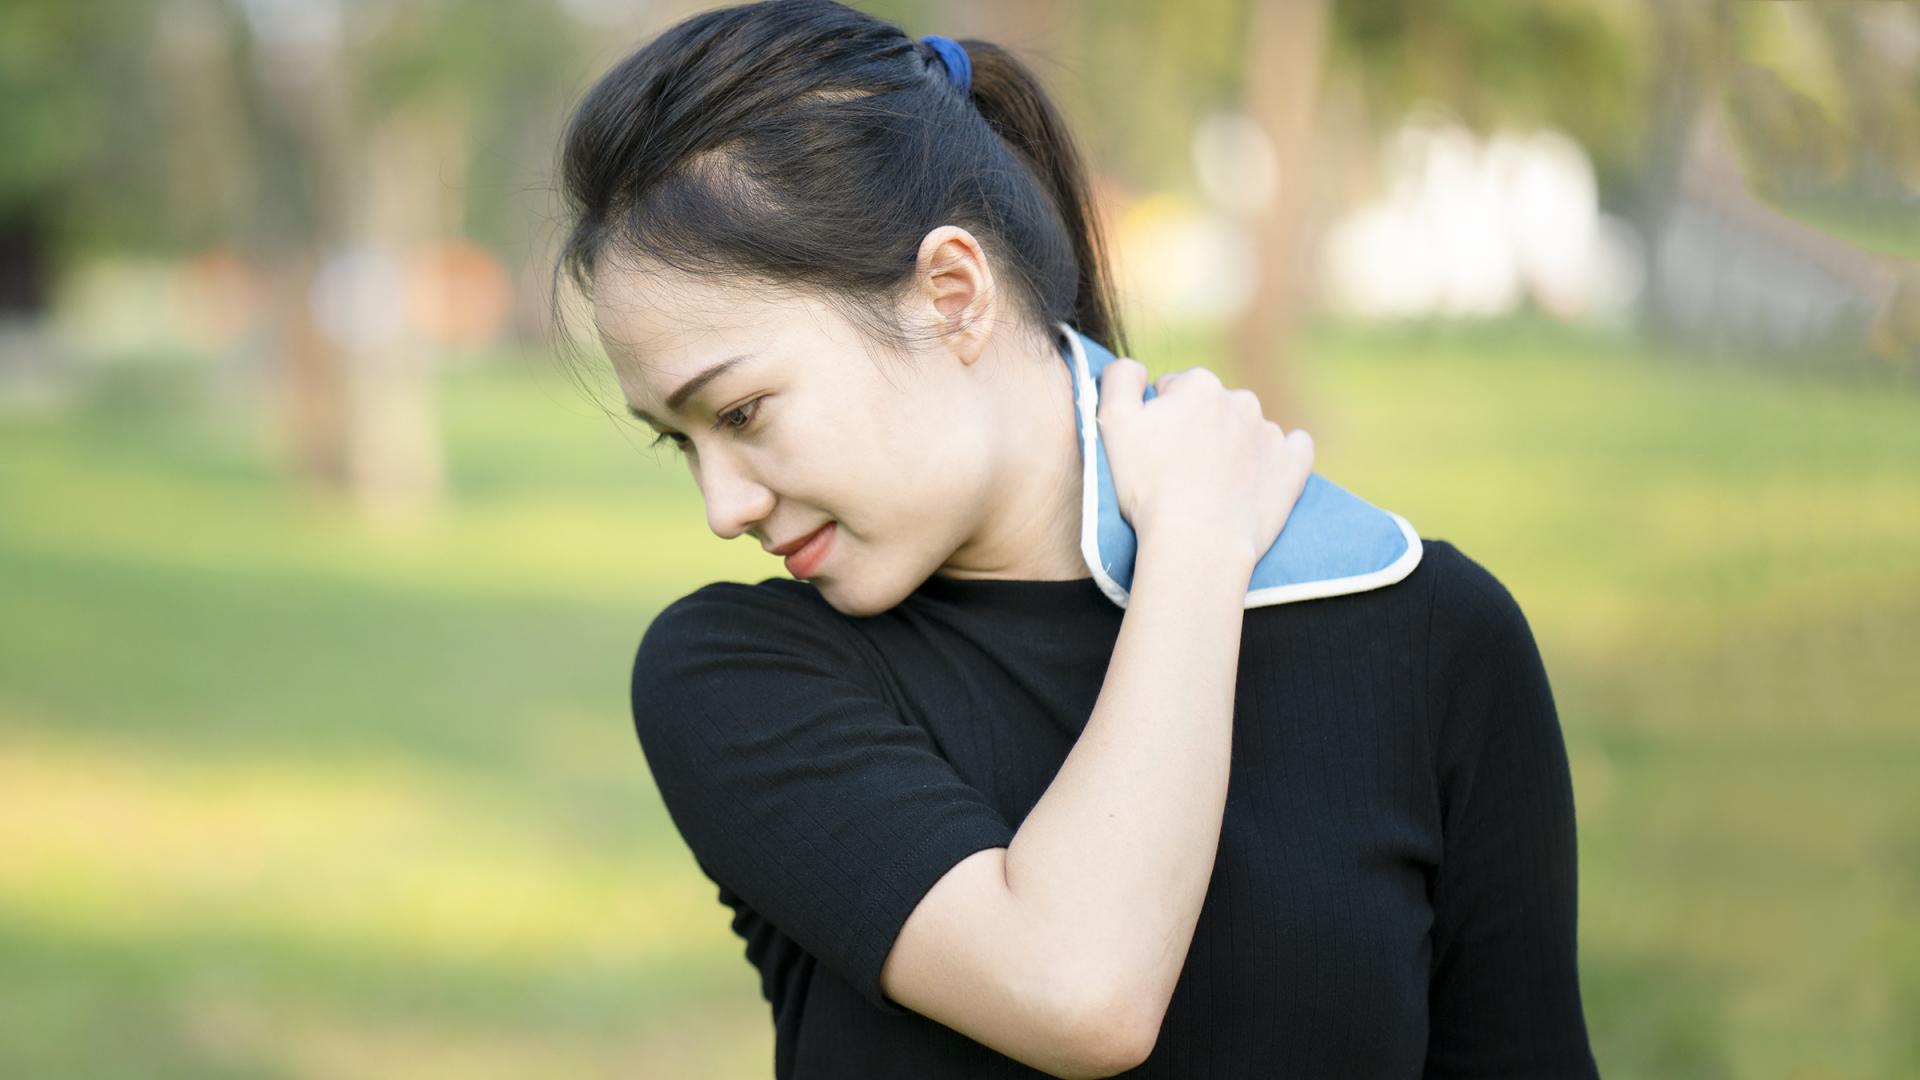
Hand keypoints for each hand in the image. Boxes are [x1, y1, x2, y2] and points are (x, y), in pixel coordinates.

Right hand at [1096, 358, 1314, 568]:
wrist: (1197, 541)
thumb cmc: (1149, 485)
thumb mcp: (1112, 423)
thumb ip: (1119, 378)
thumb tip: (1136, 367)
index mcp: (1198, 384)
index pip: (1172, 390)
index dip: (1157, 419)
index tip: (1153, 450)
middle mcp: (1240, 400)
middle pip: (1211, 408)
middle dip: (1196, 430)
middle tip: (1179, 471)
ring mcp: (1270, 433)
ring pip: (1246, 430)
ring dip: (1232, 447)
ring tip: (1213, 485)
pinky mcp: (1292, 465)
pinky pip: (1295, 448)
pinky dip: (1279, 457)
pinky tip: (1262, 473)